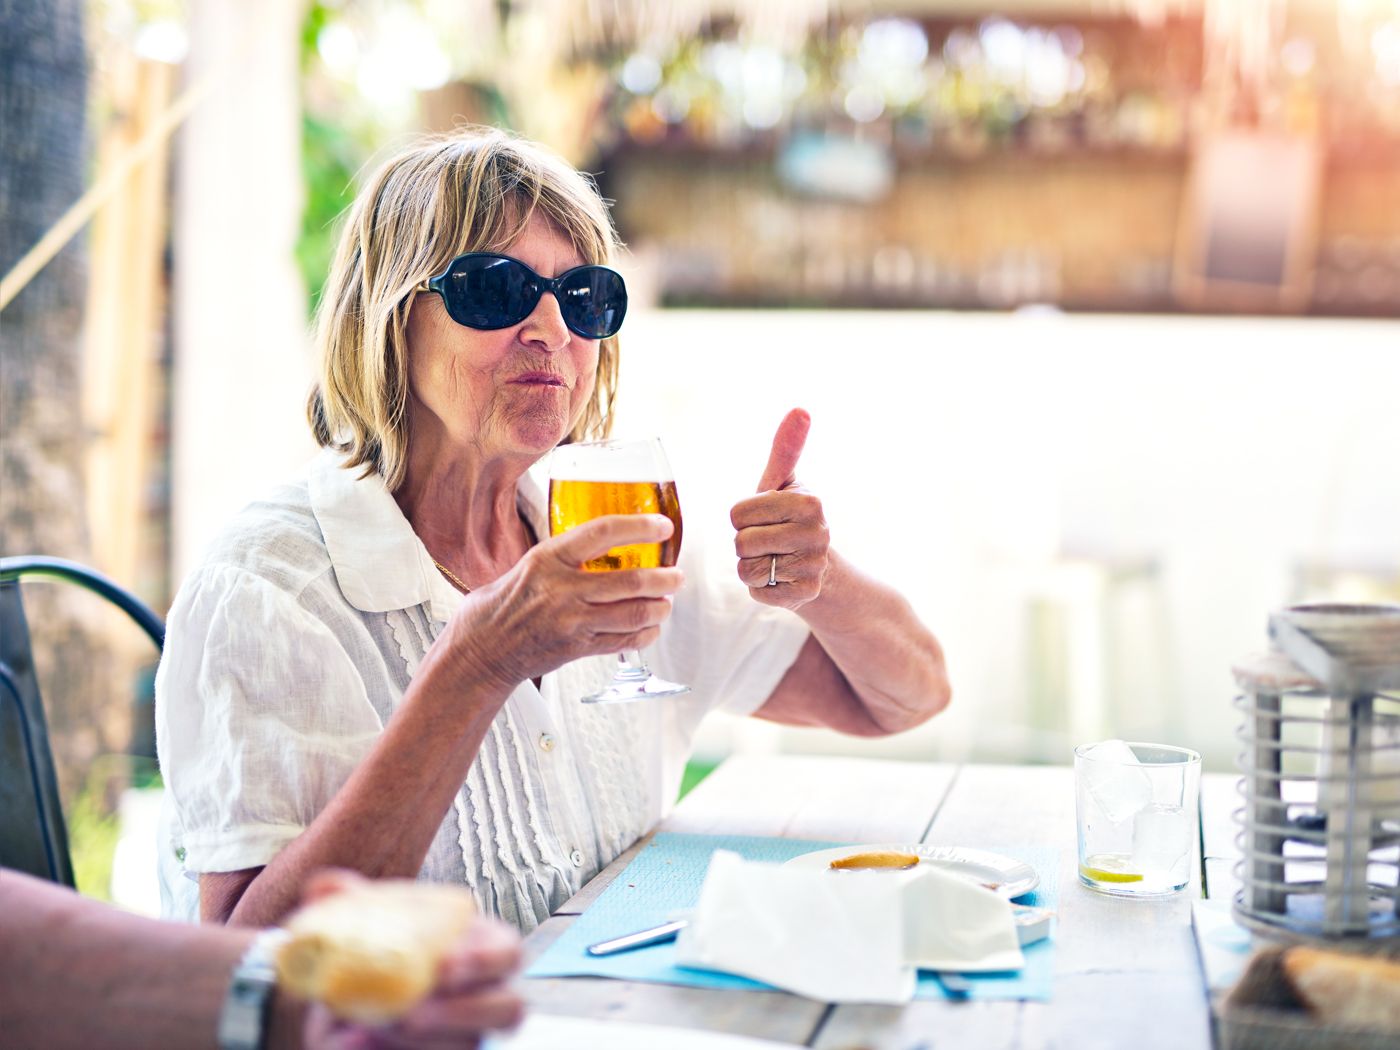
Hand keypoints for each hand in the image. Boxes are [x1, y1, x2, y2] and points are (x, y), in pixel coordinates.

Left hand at [300, 871, 523, 1049]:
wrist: (344, 1009)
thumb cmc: (372, 955)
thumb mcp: (359, 927)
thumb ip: (345, 901)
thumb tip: (321, 886)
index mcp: (478, 946)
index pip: (508, 951)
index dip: (485, 960)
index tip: (442, 964)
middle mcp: (485, 994)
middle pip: (508, 1008)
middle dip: (463, 1012)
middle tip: (410, 1013)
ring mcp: (467, 1034)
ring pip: (470, 1045)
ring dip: (427, 1041)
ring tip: (375, 1028)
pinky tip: (357, 1043)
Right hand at [445, 513, 683, 690]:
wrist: (478, 653)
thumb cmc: (497, 607)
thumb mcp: (525, 566)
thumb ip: (561, 557)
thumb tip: (601, 542)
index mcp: (547, 559)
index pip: (603, 533)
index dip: (639, 527)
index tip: (663, 526)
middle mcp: (561, 590)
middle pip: (630, 580)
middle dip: (664, 578)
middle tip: (677, 575)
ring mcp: (571, 622)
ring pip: (633, 613)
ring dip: (659, 607)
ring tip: (667, 602)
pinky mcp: (576, 649)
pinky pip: (623, 641)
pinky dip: (644, 634)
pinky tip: (650, 627)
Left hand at [731, 408, 829, 611]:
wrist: (817, 566)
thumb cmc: (789, 516)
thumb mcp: (783, 483)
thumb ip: (785, 449)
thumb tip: (800, 409)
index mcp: (809, 502)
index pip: (737, 513)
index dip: (743, 517)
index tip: (765, 518)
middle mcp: (817, 534)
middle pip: (741, 541)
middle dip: (746, 543)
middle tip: (769, 541)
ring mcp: (813, 566)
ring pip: (747, 568)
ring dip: (751, 566)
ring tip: (773, 559)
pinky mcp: (805, 594)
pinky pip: (757, 590)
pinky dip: (761, 587)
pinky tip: (779, 578)